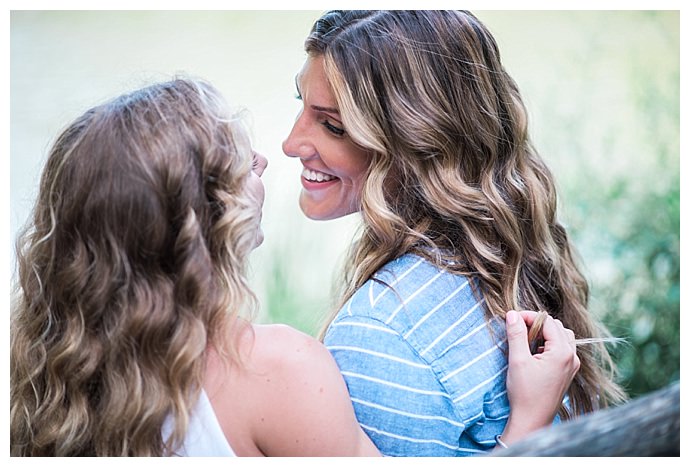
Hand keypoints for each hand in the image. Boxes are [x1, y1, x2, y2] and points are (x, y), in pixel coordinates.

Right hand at [500, 310, 579, 444]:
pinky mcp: (568, 372)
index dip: (529, 317)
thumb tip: (512, 314)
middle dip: (537, 324)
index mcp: (562, 352)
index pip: (547, 321)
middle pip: (557, 327)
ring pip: (562, 337)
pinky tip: (535, 353)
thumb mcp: (517, 360)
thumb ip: (516, 334)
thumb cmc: (525, 392)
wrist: (532, 420)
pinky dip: (550, 345)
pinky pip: (563, 349)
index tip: (512, 320)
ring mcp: (572, 365)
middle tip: (519, 330)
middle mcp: (572, 357)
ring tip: (527, 341)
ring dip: (545, 334)